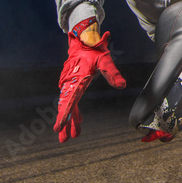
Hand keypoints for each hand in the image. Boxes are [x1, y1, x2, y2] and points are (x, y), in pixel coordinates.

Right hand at [54, 27, 125, 142]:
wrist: (83, 42)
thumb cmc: (94, 51)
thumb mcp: (106, 60)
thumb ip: (113, 73)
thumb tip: (122, 85)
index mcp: (77, 80)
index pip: (70, 100)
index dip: (64, 114)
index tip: (58, 127)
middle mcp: (70, 83)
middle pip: (66, 106)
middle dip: (65, 124)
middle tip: (63, 140)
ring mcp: (69, 84)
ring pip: (68, 105)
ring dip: (69, 120)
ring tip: (71, 136)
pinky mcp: (72, 85)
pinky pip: (72, 100)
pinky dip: (73, 111)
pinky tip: (79, 121)